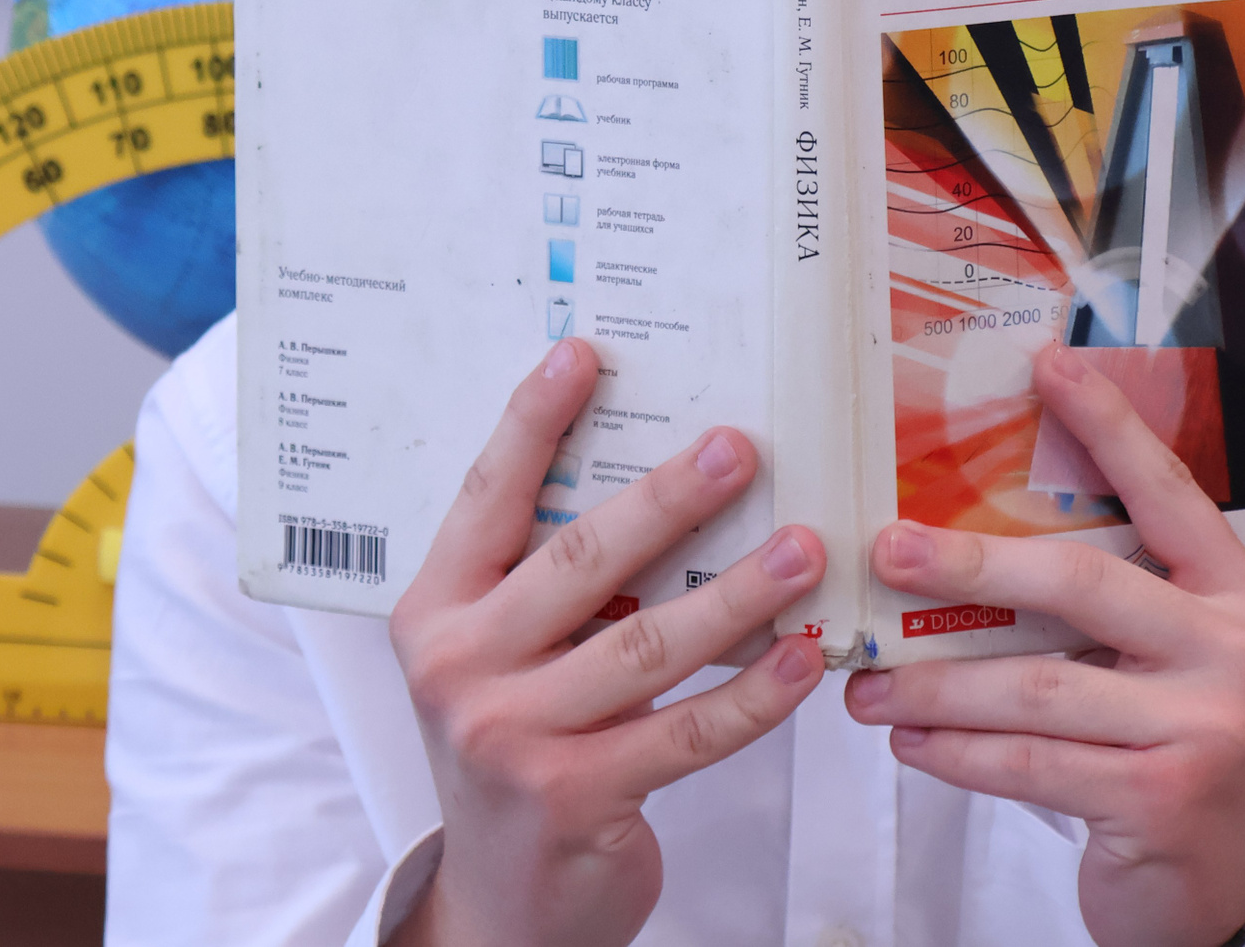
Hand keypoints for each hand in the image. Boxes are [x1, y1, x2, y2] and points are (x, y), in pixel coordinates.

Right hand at [388, 337, 826, 946]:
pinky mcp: (576, 797)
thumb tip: (667, 473)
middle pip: (581, 560)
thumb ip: (549, 578)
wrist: (500, 897)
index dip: (533, 423)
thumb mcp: (503, 652)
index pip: (487, 497)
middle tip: (741, 447)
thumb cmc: (520, 738)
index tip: (583, 353)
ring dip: (739, 591)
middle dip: (668, 499)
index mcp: (437, 608)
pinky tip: (803, 657)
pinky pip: (687, 730)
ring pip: (648, 643)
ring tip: (806, 547)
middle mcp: (462, 666)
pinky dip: (753, 694)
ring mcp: (515, 736)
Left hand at [844, 346, 1244, 946]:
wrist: (1229, 892)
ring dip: (935, 680)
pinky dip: (956, 752)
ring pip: (1034, 684)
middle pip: (1078, 580)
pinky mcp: (1162, 796)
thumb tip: (966, 540)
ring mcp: (1204, 724)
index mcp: (1234, 591)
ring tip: (865, 680)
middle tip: (885, 550)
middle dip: (968, 564)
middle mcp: (1232, 646)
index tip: (1046, 363)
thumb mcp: (1168, 662)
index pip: (1166, 490)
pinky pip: (1028, 763)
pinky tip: (909, 740)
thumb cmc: (1176, 749)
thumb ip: (1108, 603)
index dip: (1108, 425)